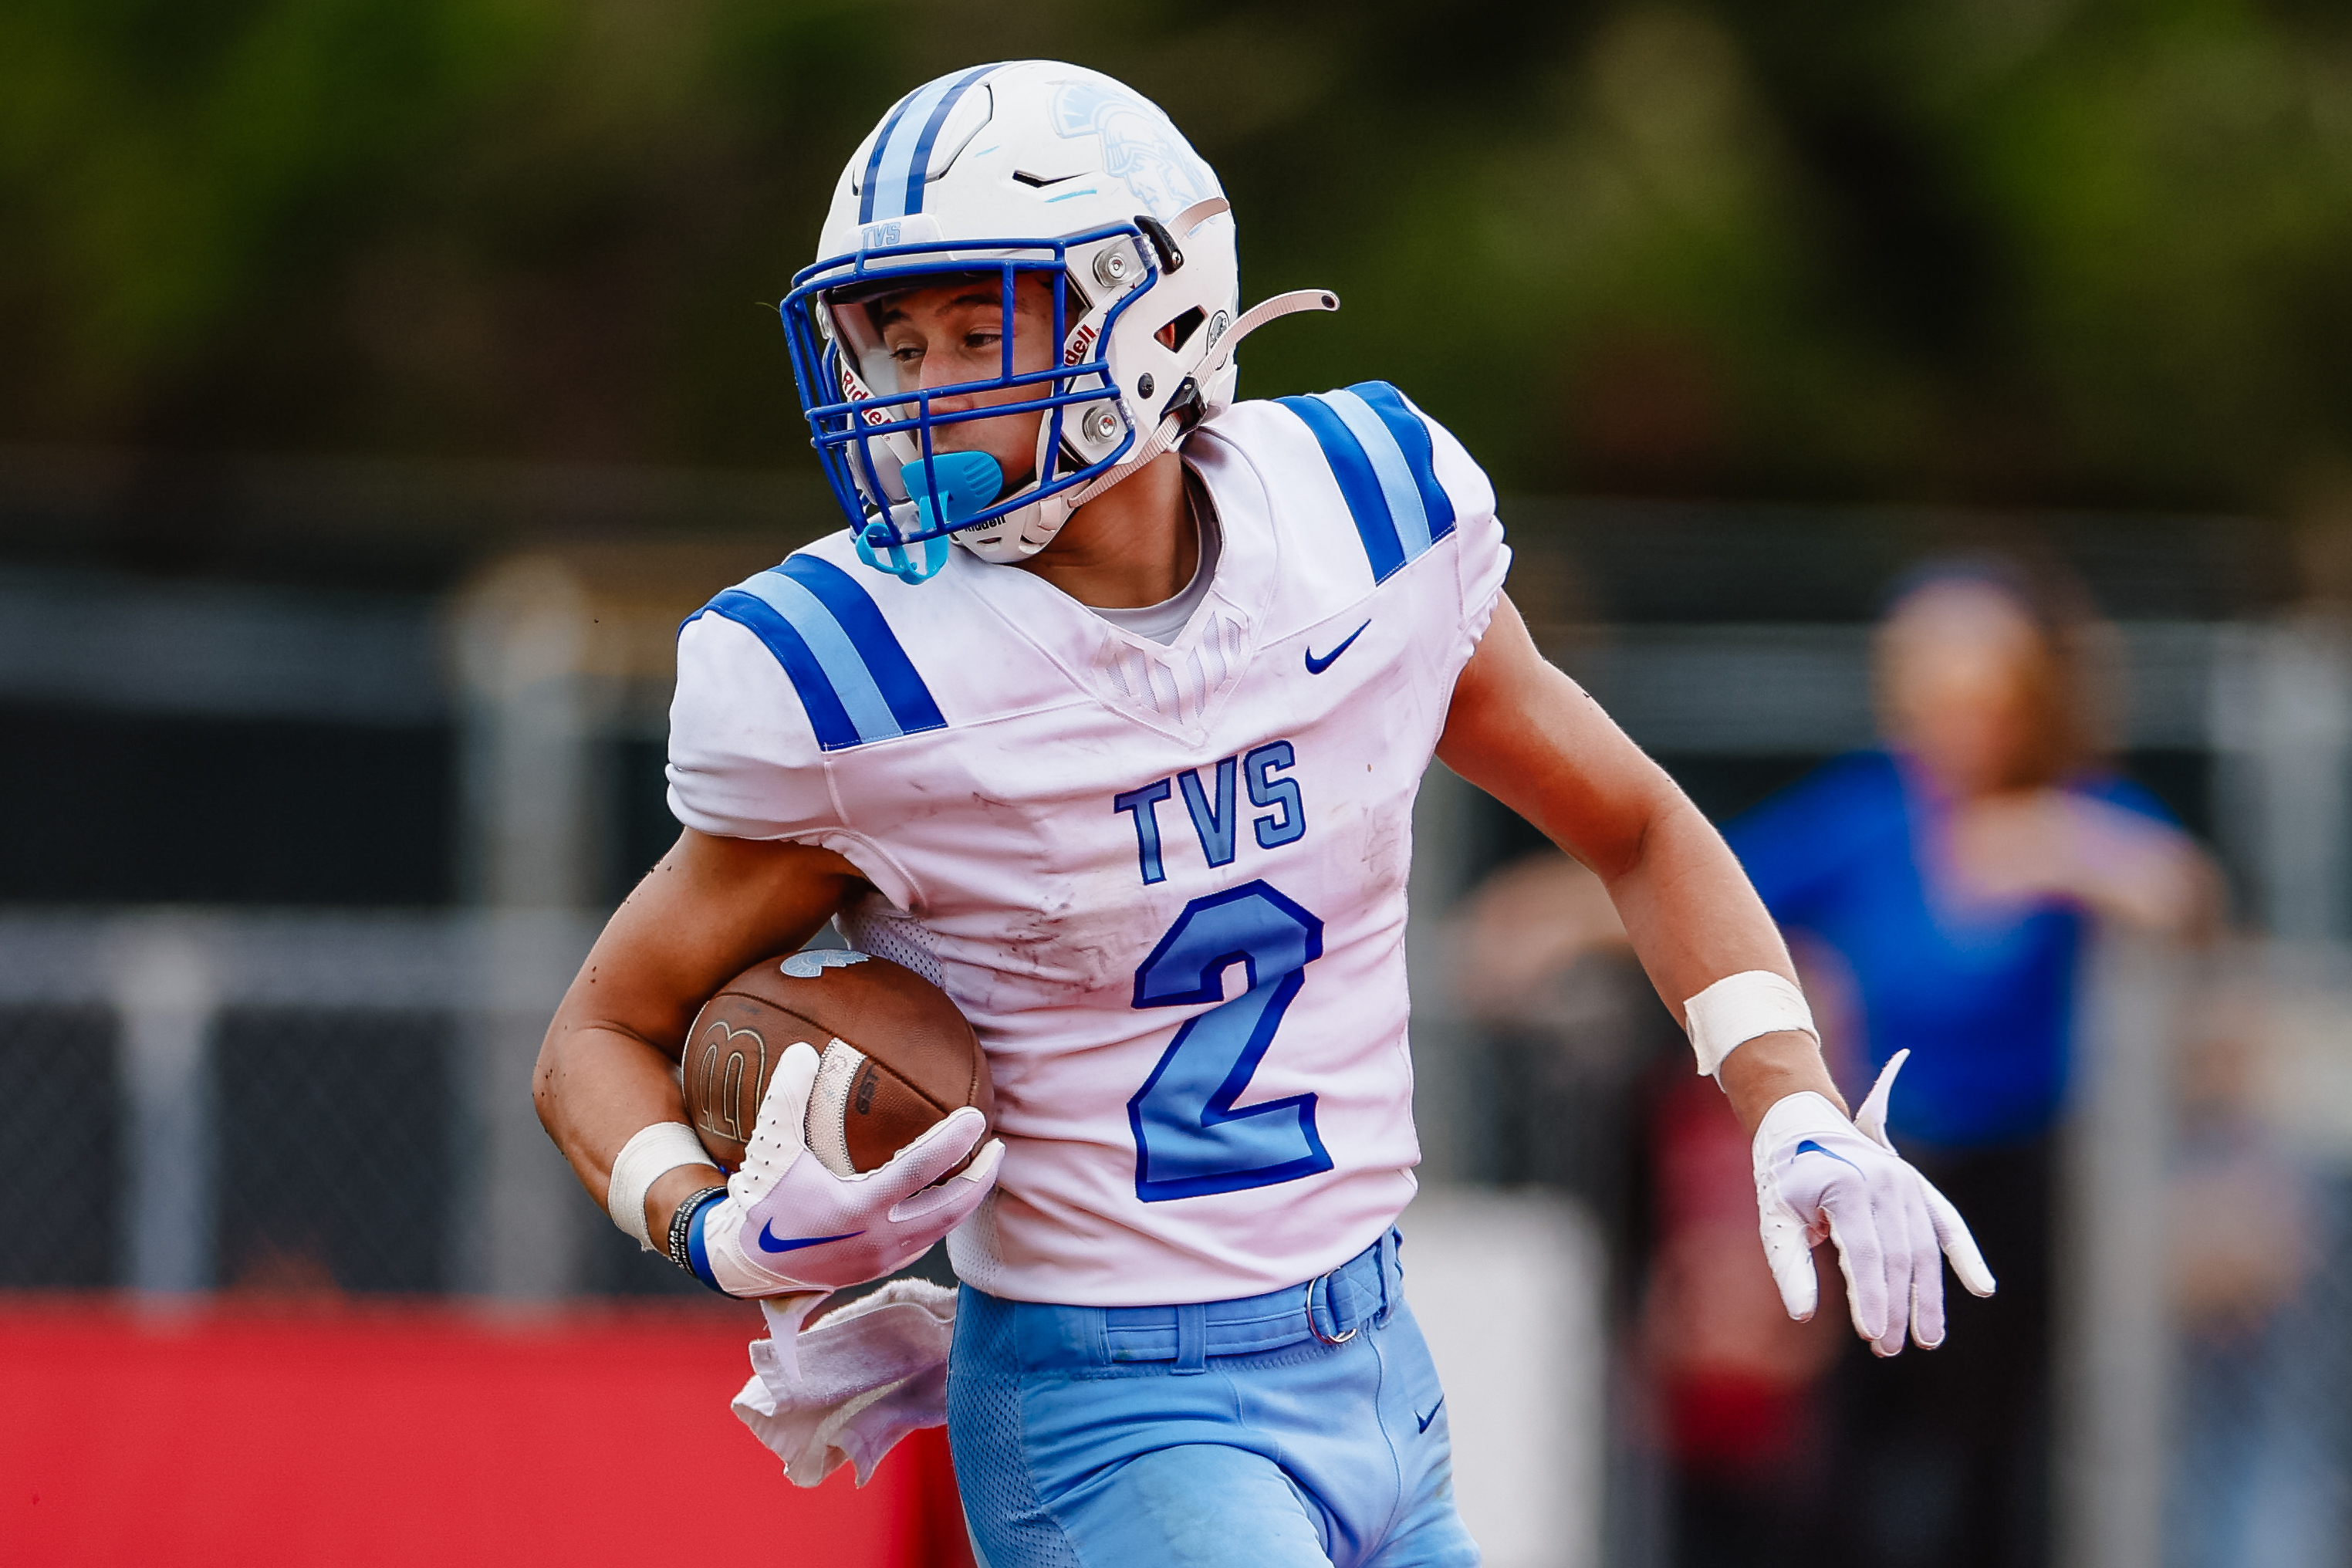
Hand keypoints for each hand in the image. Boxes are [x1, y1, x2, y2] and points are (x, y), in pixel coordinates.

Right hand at [694, 1040, 1002, 1295]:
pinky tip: (942, 1200)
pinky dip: (940, 1220)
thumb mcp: (770, 1147)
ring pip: (940, 1230)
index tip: (977, 1119)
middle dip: (981, 1179)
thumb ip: (786, 1098)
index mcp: (858, 1208)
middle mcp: (877, 1239)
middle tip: (998, 1147)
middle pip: (949, 1209)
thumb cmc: (760, 1202)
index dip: (953, 1143)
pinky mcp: (875, 1270)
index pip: (920, 1171)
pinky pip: (921, 1243)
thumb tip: (802, 1050)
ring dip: (965, 1201)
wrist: (742, 1264)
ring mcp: (879, 1259)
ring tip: (981, 1172)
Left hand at [1751, 1050, 1995, 1354]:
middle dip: (1896, 1308)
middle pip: (1899, 1258)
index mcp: (1846, 1187)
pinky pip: (1949, 1225)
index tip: (1872, 1335)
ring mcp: (1907, 1184)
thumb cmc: (1783, 1177)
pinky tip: (1982, 1288)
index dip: (1871, 1298)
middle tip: (1887, 1349)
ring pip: (1925, 1250)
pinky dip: (1967, 1256)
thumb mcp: (1775, 1218)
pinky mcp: (1919, 1187)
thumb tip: (1802, 1316)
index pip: (1866, 1255)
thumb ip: (1790, 1266)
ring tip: (1926, 1339)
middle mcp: (1884, 1183)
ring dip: (1927, 1298)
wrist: (1801, 1121)